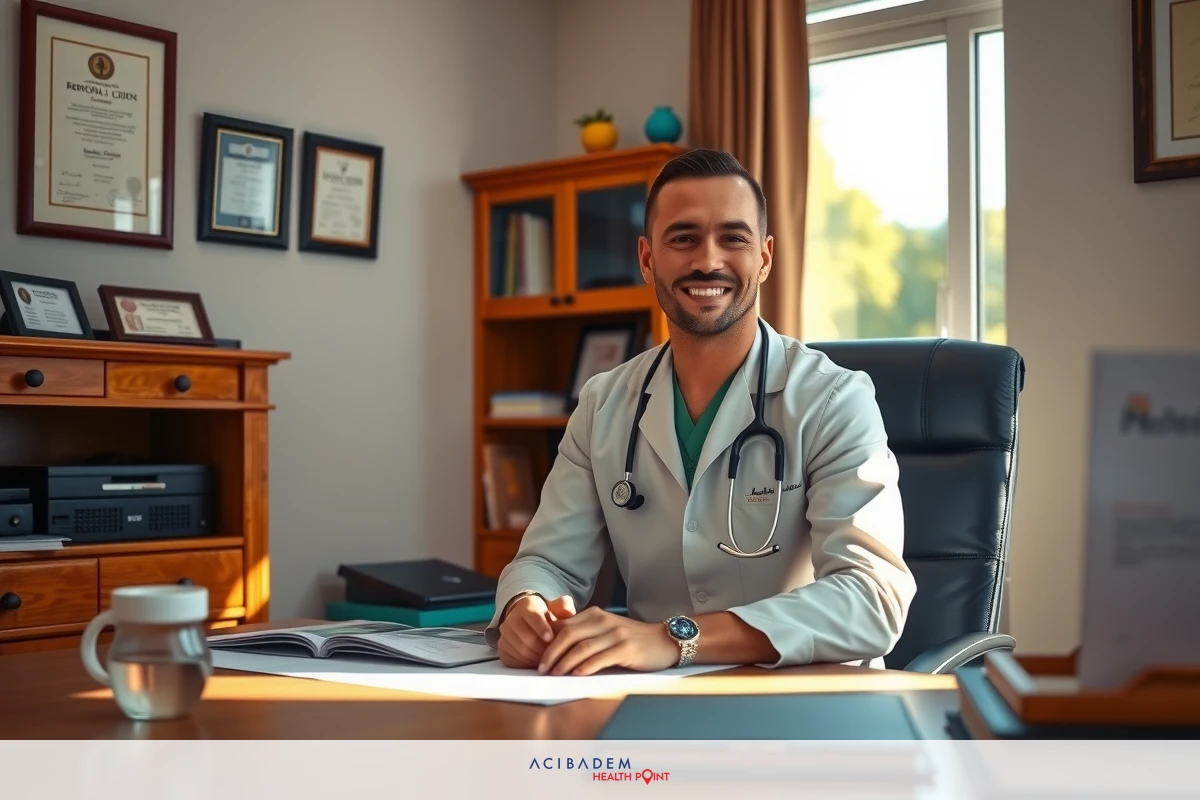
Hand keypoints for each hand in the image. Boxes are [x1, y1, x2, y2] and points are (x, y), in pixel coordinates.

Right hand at [496, 594, 576, 668]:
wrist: (528, 622)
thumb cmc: (547, 617)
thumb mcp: (557, 608)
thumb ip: (564, 607)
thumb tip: (568, 611)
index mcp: (526, 606)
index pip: (533, 617)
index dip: (542, 628)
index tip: (551, 638)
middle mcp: (511, 619)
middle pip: (526, 638)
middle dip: (542, 649)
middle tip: (555, 655)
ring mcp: (504, 634)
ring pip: (520, 650)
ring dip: (536, 658)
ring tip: (549, 660)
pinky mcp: (502, 648)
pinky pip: (512, 660)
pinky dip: (526, 664)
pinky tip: (537, 663)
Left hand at [538, 607, 679, 675]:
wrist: (664, 640)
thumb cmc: (633, 639)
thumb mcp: (607, 629)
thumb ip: (586, 633)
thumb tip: (558, 647)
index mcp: (596, 615)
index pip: (565, 626)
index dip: (548, 641)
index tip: (539, 657)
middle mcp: (604, 621)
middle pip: (568, 634)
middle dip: (551, 652)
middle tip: (542, 669)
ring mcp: (615, 634)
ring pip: (582, 648)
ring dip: (565, 663)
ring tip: (555, 675)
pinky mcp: (626, 649)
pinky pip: (601, 658)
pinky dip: (586, 667)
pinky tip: (577, 675)